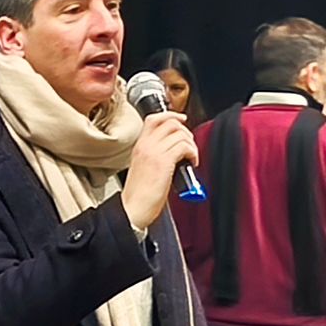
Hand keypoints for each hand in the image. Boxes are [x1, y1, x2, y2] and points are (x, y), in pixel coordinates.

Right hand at [122, 111, 196, 230]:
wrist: (133, 209)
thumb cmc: (138, 194)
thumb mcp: (142, 167)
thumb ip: (154, 154)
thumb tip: (173, 148)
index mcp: (139, 146)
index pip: (154, 119)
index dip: (171, 116)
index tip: (181, 121)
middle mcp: (145, 146)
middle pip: (170, 122)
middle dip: (185, 130)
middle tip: (188, 145)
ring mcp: (154, 152)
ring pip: (180, 133)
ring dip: (191, 143)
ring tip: (190, 156)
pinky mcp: (164, 162)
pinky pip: (184, 146)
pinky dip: (193, 153)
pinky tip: (192, 163)